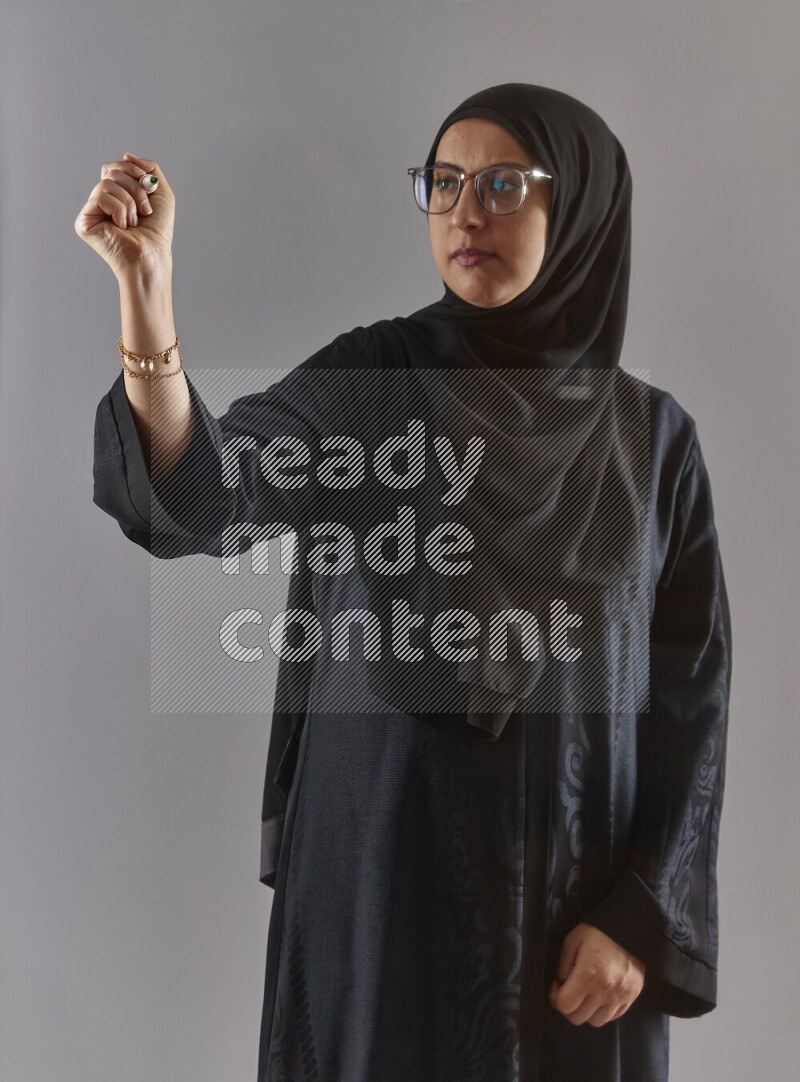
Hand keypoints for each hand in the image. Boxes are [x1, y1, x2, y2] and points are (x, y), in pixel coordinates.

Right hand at [74, 153, 174, 278]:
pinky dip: (118, 209)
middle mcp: (102, 202)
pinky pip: (100, 197)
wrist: (152, 254)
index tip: (146, 182)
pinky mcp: (84, 221)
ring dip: (129, 202)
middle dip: (134, 188)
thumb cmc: (158, 231)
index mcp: (116, 195)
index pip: (113, 167)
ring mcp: (92, 211)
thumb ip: (150, 169)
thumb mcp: (162, 193)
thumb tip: (126, 154)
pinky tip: (121, 227)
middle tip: (144, 210)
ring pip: (106, 183)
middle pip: (111, 172)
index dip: (130, 168)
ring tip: (133, 222)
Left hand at [549, 922, 645, 1026]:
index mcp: (587, 975)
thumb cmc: (597, 932)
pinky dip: (603, 1011)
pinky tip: (599, 995)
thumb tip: (561, 985)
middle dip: (568, 1006)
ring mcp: (620, 996)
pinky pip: (613, 1016)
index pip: (564, 1005)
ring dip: (586, 1011)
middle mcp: (605, 990)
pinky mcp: (632, 997)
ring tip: (585, 994)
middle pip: (578, 1018)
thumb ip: (563, 966)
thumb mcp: (572, 941)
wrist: (629, 928)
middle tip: (569, 990)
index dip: (555, 997)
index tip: (557, 985)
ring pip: (596, 1021)